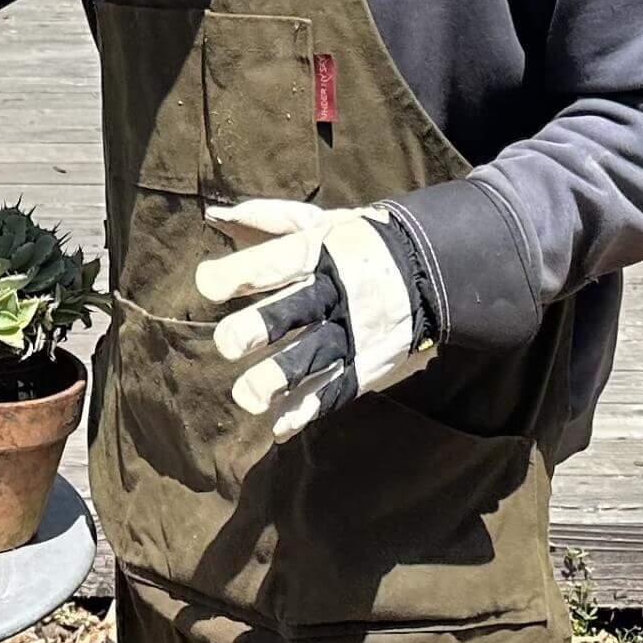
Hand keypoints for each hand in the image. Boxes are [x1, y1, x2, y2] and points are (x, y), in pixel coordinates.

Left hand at [193, 198, 439, 441]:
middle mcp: (337, 292)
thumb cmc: (358, 243)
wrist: (434, 268)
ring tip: (248, 397)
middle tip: (228, 344)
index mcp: (320, 252)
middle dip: (258, 328)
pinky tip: (280, 426)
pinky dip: (308, 410)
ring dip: (278, 380)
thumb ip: (265, 220)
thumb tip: (215, 216)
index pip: (275, 262)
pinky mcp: (368, 365)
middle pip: (294, 311)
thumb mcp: (319, 221)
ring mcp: (355, 332)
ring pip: (314, 358)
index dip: (238, 273)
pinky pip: (337, 392)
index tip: (208, 285)